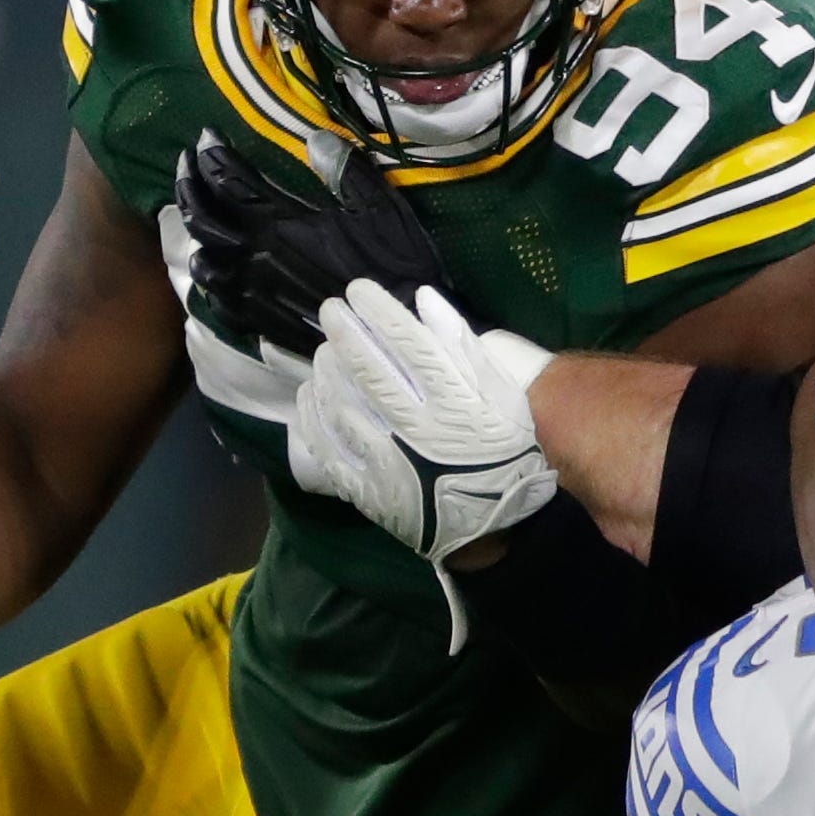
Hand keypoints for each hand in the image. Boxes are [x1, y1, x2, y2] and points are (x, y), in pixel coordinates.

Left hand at [175, 137, 446, 358]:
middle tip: (188, 166)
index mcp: (279, 222)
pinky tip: (220, 271)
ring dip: (195, 236)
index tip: (207, 136)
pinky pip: (218, 300)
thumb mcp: (380, 209)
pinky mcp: (259, 321)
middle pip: (199, 216)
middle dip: (187, 185)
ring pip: (202, 261)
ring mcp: (251, 291)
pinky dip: (212, 281)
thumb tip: (316, 139)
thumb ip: (346, 171)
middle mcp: (254, 255)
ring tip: (200, 219)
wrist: (396, 330)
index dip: (210, 153)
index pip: (226, 178)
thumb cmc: (393, 267)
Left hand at [286, 282, 555, 562]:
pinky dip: (313, 415)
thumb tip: (422, 299)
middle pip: (368, 370)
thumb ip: (464, 347)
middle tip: (330, 310)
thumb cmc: (502, 452)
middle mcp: (418, 429)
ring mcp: (388, 462)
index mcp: (457, 403)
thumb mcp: (503, 396)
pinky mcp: (367, 490)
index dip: (378, 312)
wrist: (492, 524)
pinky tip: (311, 395)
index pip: (408, 345)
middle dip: (344, 332)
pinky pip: (328, 447)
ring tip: (324, 354)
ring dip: (327, 370)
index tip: (358, 291)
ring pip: (342, 404)